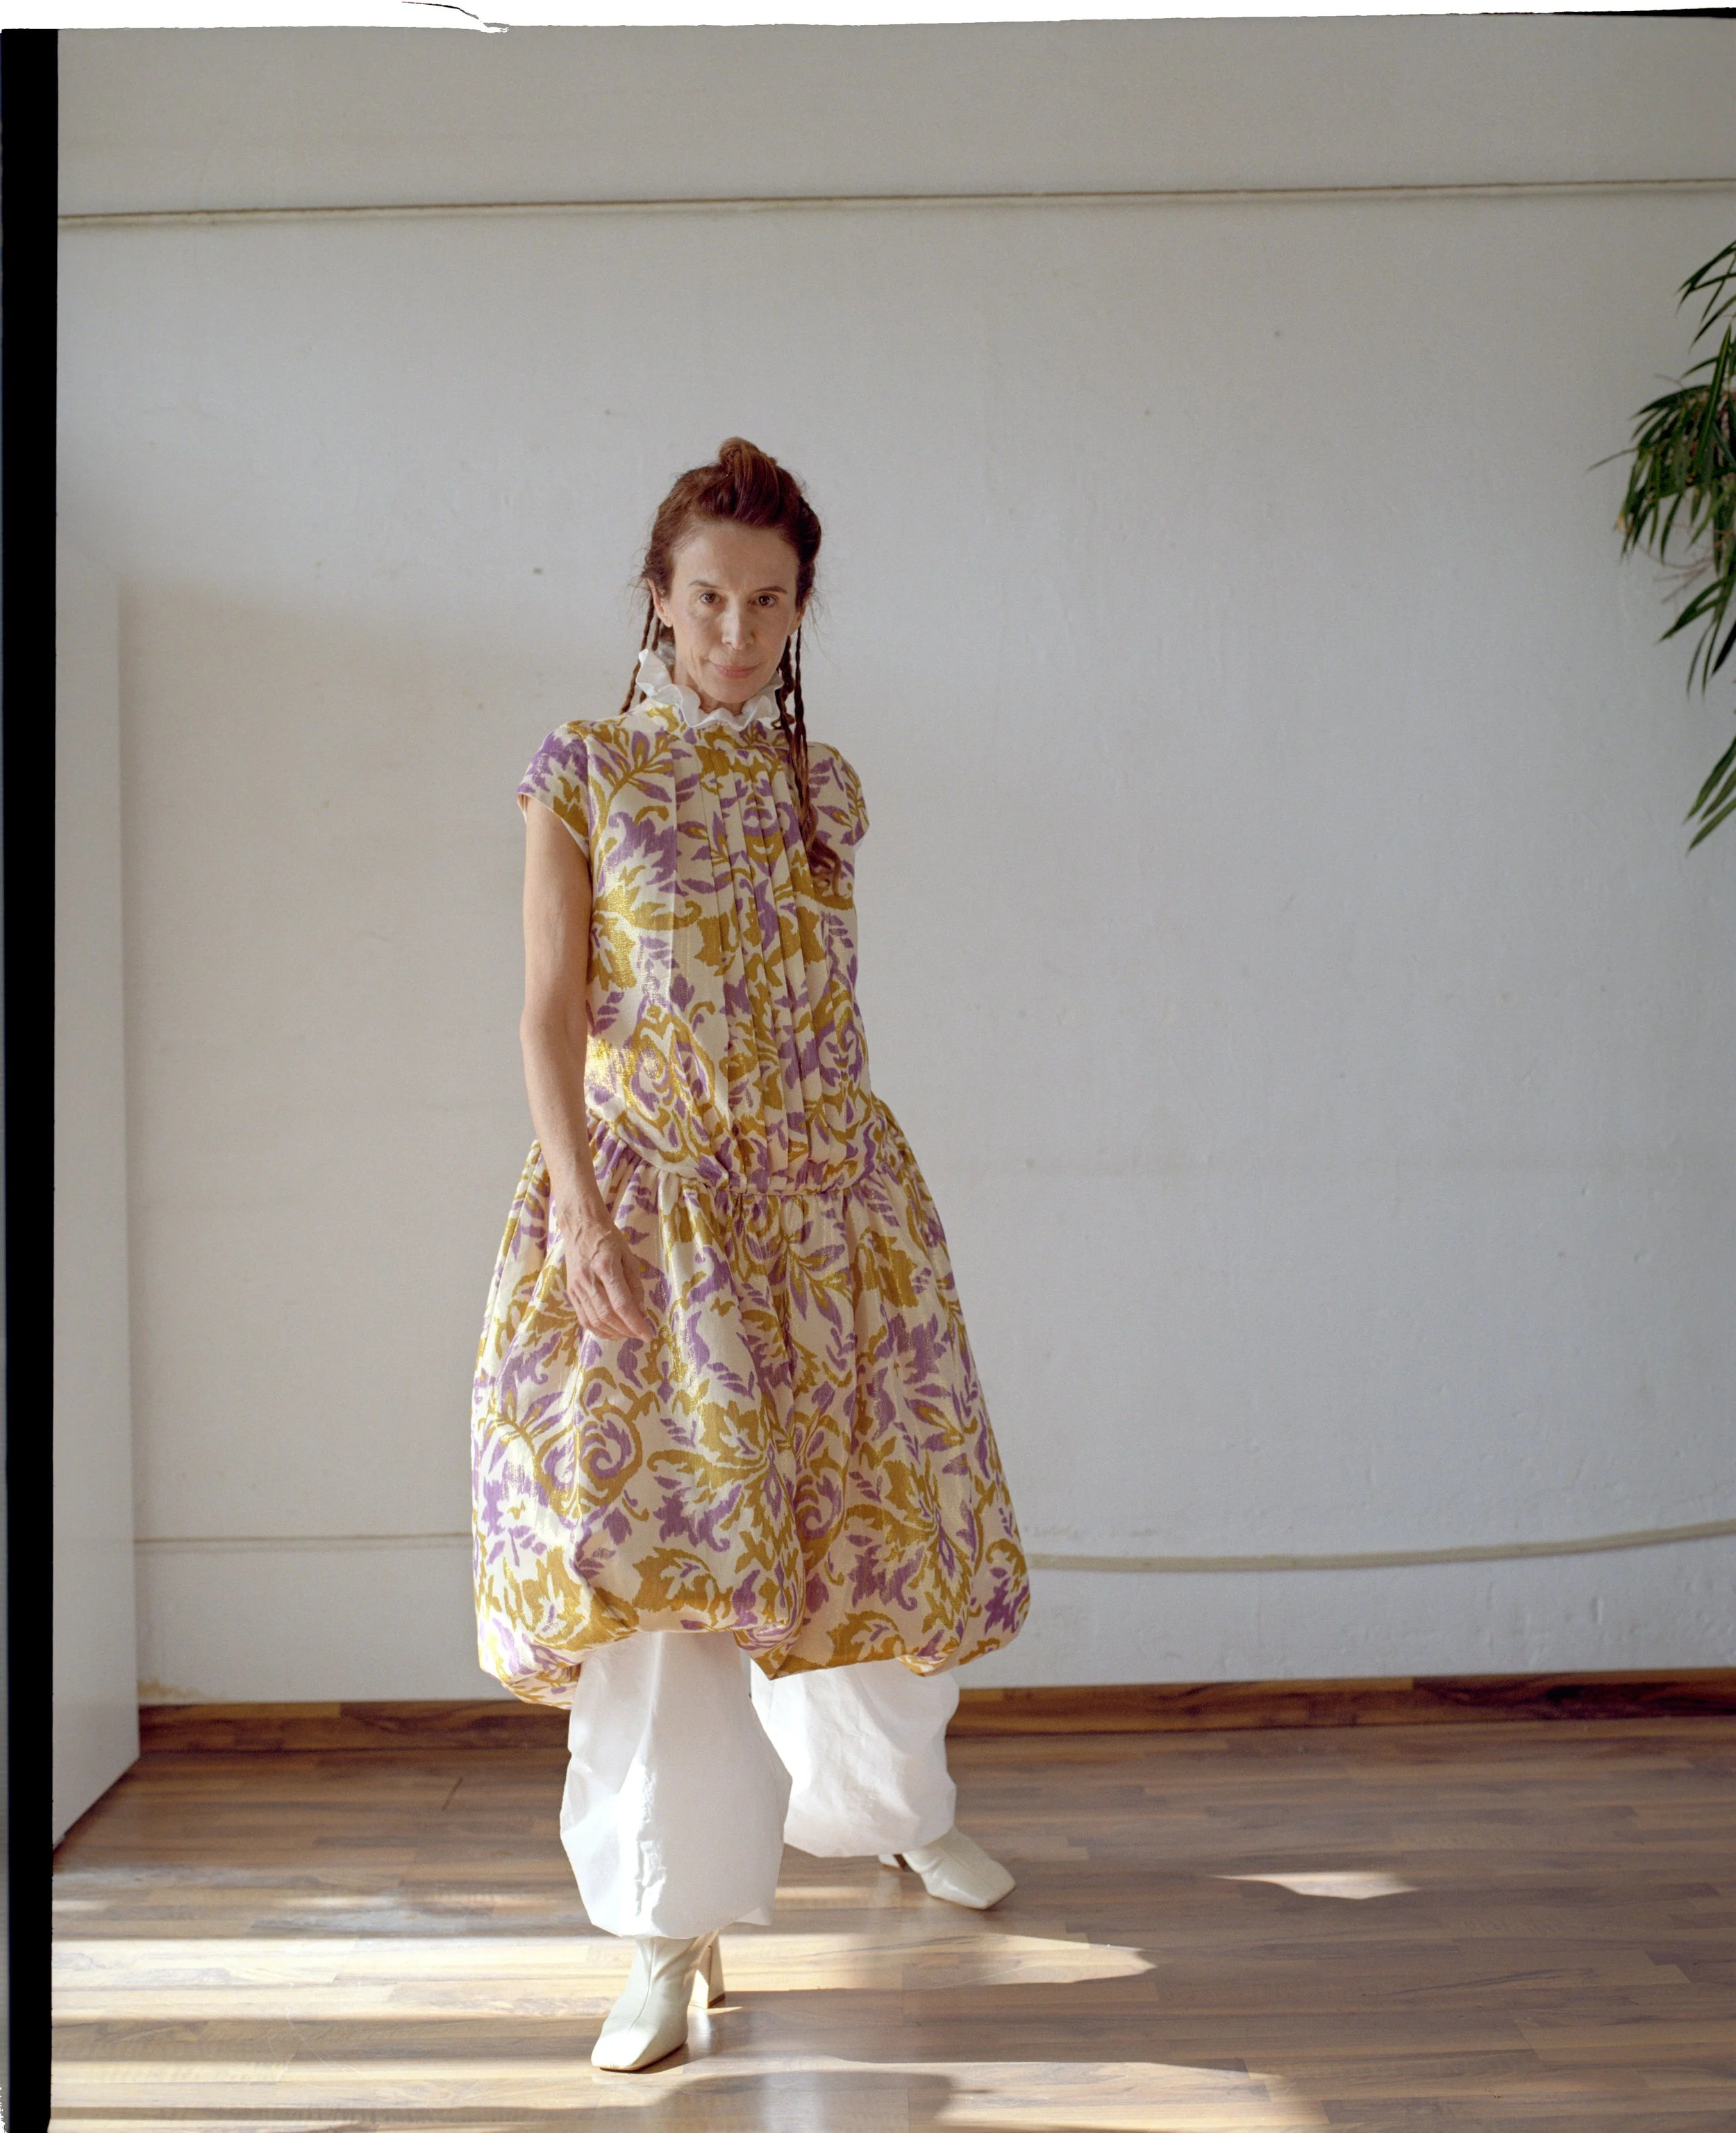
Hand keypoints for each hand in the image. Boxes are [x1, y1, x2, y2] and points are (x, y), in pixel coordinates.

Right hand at [565, 1216, 654, 1341]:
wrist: (580, 1226)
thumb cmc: (608, 1238)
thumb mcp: (628, 1256)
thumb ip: (634, 1285)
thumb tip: (640, 1312)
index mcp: (605, 1267)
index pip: (621, 1304)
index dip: (635, 1324)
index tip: (648, 1336)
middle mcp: (588, 1280)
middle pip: (607, 1316)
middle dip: (626, 1330)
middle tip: (639, 1335)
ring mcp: (576, 1287)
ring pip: (594, 1320)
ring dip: (613, 1333)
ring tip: (627, 1334)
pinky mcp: (570, 1292)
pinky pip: (583, 1318)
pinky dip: (598, 1329)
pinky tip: (611, 1331)